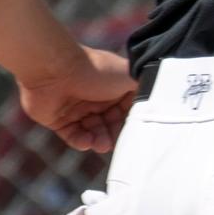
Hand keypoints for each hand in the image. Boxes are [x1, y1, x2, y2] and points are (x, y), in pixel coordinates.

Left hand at [17, 45, 136, 153]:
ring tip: (99, 145)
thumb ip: (145, 88)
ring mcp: (77, 109)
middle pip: (109, 125)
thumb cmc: (95, 69)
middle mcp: (96, 99)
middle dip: (112, 135)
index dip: (129, 123)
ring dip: (97, 140)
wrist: (56, 69)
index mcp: (113, 88)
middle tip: (112, 143)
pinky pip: (72, 136)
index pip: (126, 112)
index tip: (133, 133)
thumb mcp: (130, 75)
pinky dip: (80, 141)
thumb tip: (157, 100)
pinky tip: (85, 142)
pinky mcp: (58, 120)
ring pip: (92, 133)